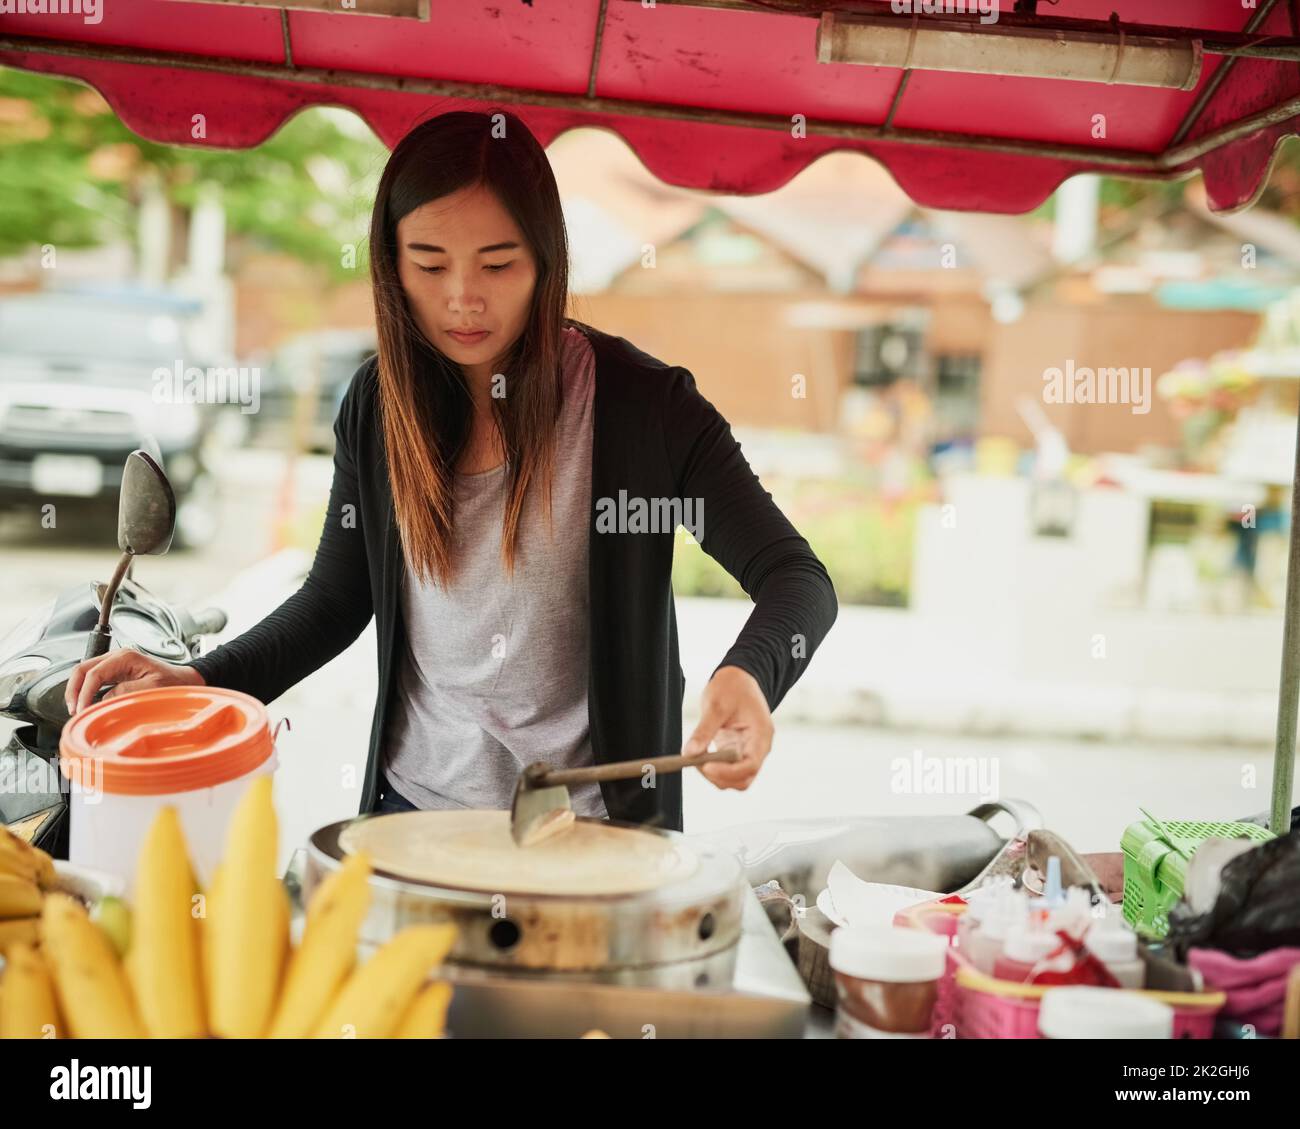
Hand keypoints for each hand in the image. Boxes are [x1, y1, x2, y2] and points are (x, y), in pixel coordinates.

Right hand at [65, 649, 205, 715]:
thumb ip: (126, 691)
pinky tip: (87, 704)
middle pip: (82, 669)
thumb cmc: (174, 683)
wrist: (186, 681)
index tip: (81, 709)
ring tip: (77, 709)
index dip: (84, 693)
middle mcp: (117, 657)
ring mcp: (115, 664)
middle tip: (73, 710)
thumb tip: (102, 699)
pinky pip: (94, 680)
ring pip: (85, 673)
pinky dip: (87, 691)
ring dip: (78, 691)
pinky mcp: (116, 673)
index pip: (94, 673)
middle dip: (74, 690)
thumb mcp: (152, 688)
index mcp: (125, 657)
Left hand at [682, 665, 772, 790]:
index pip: (750, 765)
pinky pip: (727, 769)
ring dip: (715, 775)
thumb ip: (704, 730)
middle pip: (744, 778)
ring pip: (735, 779)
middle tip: (696, 763)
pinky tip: (699, 755)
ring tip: (695, 756)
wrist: (739, 677)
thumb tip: (690, 753)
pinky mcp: (736, 751)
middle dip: (720, 777)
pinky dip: (713, 768)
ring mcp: (748, 751)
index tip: (706, 767)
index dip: (728, 772)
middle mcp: (758, 747)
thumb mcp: (716, 704)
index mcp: (761, 734)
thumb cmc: (732, 686)